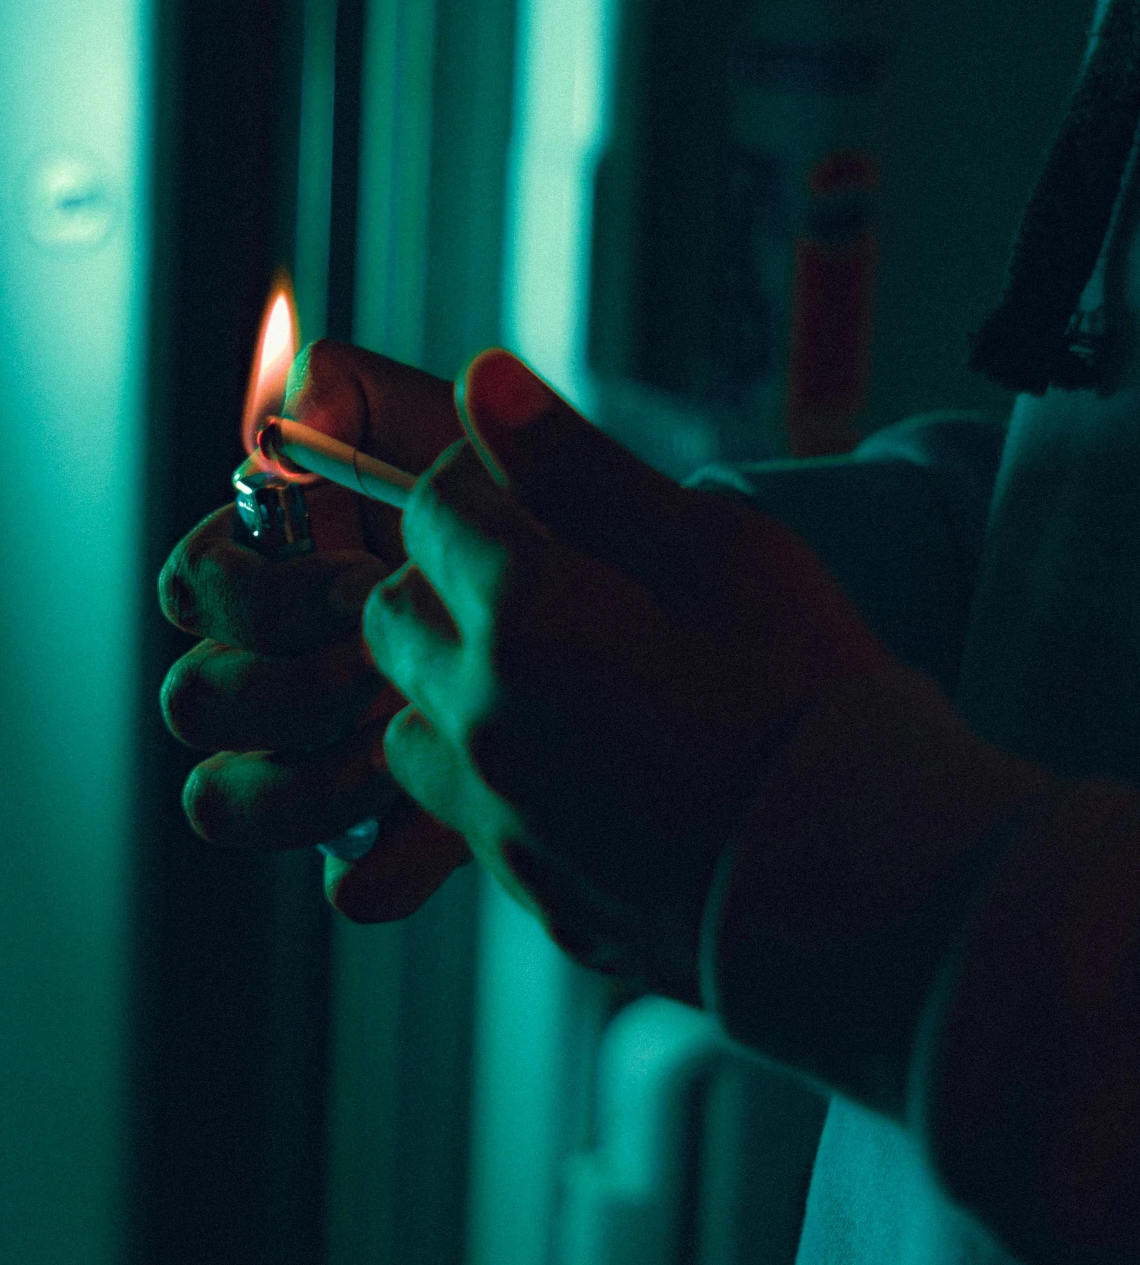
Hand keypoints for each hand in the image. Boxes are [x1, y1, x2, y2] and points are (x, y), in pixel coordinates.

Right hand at [157, 341, 472, 918]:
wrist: (637, 614)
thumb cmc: (523, 510)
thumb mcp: (453, 437)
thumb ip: (359, 396)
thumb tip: (279, 410)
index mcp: (276, 574)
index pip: (192, 587)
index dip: (258, 594)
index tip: (361, 577)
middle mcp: (276, 671)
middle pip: (191, 701)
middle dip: (283, 684)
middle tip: (379, 665)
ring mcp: (316, 761)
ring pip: (222, 800)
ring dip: (305, 778)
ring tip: (397, 744)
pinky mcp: (382, 838)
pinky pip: (344, 882)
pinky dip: (387, 862)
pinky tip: (440, 830)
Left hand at [362, 349, 895, 995]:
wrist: (870, 883)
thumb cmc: (809, 698)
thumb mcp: (718, 548)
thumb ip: (581, 465)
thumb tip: (485, 381)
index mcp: (524, 614)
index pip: (433, 504)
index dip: (489, 485)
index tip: (551, 503)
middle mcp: (482, 716)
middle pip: (393, 608)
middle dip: (449, 579)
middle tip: (556, 585)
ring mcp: (497, 811)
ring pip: (408, 715)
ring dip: (455, 682)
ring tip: (564, 680)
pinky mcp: (526, 884)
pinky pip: (459, 807)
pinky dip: (490, 771)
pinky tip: (586, 764)